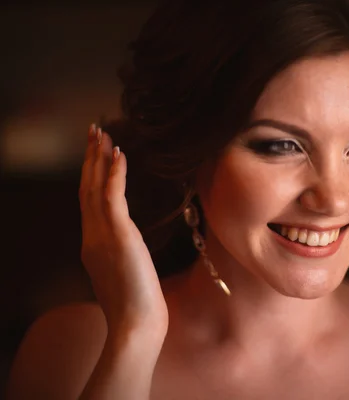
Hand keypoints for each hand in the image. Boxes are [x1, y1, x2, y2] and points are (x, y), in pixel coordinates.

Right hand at [79, 124, 167, 334]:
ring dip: (99, 158)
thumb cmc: (135, 304)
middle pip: (86, 188)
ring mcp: (101, 235)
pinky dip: (114, 174)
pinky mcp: (118, 237)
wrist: (135, 325)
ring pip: (94, 188)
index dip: (91, 174)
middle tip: (94, 130)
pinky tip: (119, 154)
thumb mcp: (122, 272)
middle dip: (90, 157)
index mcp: (92, 243)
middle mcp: (91, 235)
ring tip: (102, 133)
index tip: (97, 152)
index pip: (88, 200)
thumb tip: (125, 242)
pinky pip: (112, 198)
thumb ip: (118, 252)